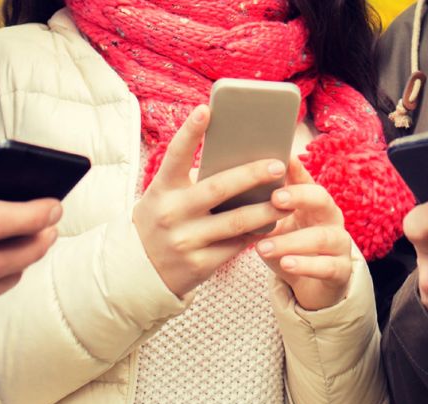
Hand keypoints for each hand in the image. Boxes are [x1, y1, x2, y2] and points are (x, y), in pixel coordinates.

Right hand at [133, 105, 289, 296]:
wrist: (139, 270)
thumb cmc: (161, 221)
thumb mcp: (165, 197)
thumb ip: (192, 181)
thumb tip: (239, 162)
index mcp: (162, 189)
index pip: (175, 155)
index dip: (190, 131)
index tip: (206, 109)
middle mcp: (171, 212)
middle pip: (218, 188)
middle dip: (252, 175)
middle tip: (277, 165)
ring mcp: (185, 240)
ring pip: (236, 221)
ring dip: (267, 210)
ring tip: (288, 201)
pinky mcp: (198, 264)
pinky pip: (236, 246)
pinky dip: (256, 235)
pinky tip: (271, 226)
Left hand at [255, 158, 351, 310]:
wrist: (310, 285)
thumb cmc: (288, 246)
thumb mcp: (274, 225)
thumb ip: (261, 208)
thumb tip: (231, 186)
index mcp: (312, 201)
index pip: (305, 178)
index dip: (294, 169)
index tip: (280, 159)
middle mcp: (330, 217)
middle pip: (321, 199)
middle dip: (299, 196)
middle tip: (274, 198)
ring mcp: (339, 244)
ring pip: (321, 237)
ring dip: (290, 241)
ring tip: (263, 247)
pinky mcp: (341, 271)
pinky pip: (327, 267)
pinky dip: (305, 265)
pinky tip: (286, 264)